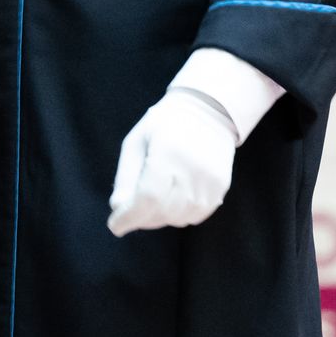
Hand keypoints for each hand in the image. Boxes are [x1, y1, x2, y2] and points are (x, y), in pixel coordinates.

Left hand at [106, 89, 237, 236]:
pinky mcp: (220, 187)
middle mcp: (191, 168)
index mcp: (167, 152)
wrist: (207, 111)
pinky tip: (172, 199)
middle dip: (141, 218)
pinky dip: (178, 215)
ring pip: (178, 218)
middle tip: (131, 210)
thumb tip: (118, 209)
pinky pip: (195, 215)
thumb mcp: (136, 142)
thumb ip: (126, 177)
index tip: (115, 225)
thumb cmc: (164, 125)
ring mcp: (209, 180)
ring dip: (159, 217)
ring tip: (152, 200)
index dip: (129, 217)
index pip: (147, 198)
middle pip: (162, 212)